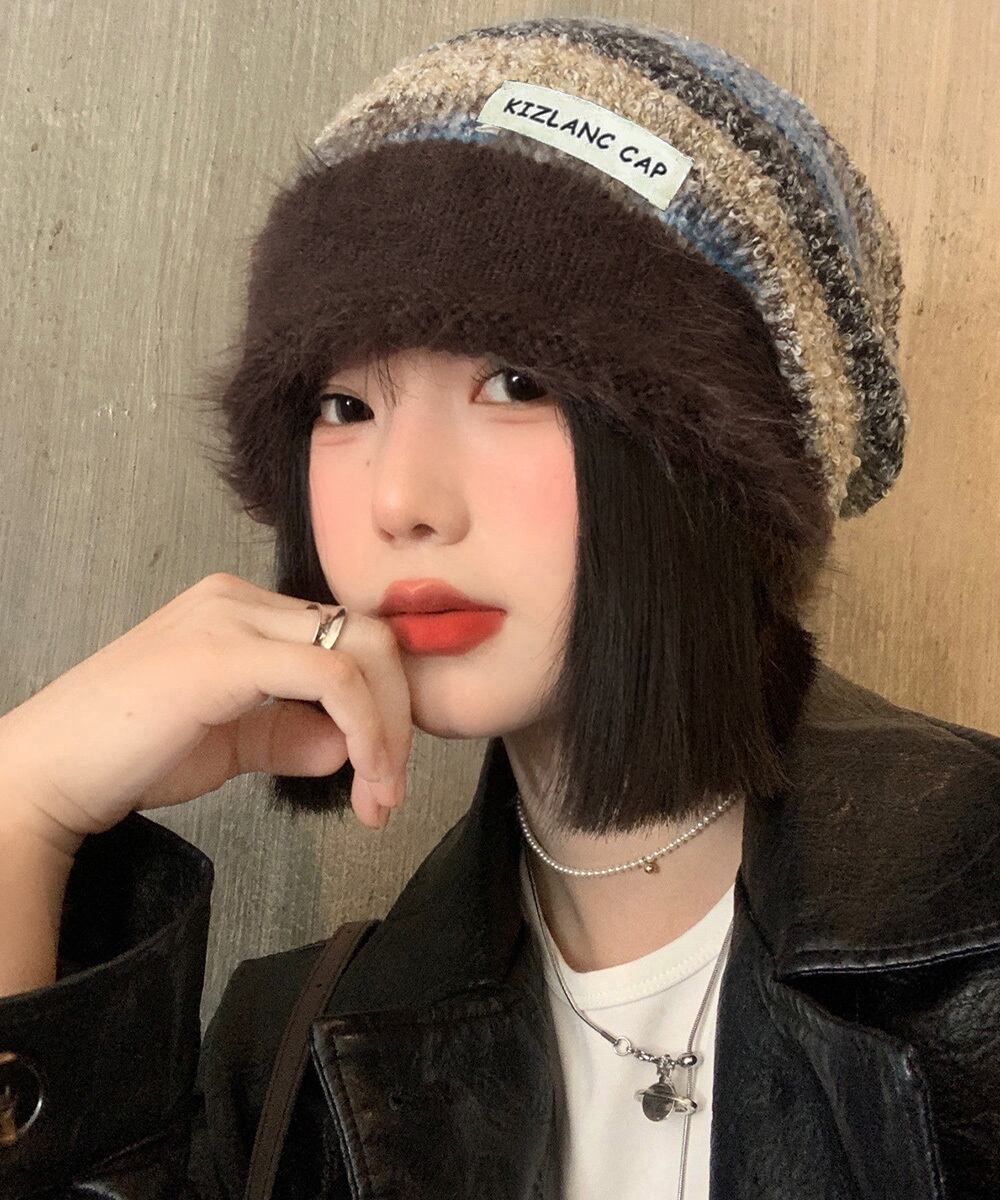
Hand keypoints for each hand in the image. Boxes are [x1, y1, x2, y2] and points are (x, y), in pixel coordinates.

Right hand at [0, 573, 411, 854]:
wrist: (46, 773)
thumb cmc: (125, 756)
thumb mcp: (230, 744)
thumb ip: (290, 735)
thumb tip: (350, 745)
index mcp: (241, 611)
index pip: (348, 639)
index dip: (385, 706)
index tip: (383, 777)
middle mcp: (240, 599)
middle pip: (368, 637)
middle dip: (398, 718)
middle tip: (388, 792)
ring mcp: (231, 619)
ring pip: (362, 651)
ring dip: (388, 730)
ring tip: (377, 796)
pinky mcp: (224, 654)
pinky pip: (332, 678)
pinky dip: (365, 728)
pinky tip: (360, 773)